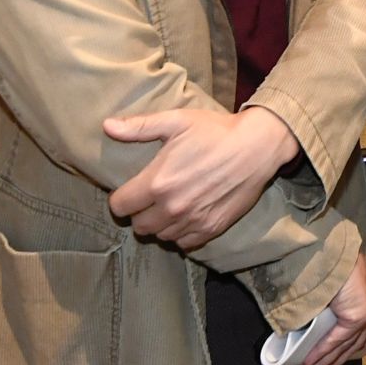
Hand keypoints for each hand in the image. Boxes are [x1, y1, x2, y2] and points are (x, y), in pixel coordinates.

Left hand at [104, 106, 298, 249]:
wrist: (258, 146)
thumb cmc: (216, 131)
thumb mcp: (176, 121)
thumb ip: (139, 127)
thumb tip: (107, 126)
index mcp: (157, 182)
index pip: (119, 206)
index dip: (121, 198)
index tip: (130, 190)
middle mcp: (172, 207)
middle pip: (138, 226)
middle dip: (139, 213)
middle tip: (150, 198)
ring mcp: (193, 221)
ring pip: (161, 235)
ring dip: (160, 224)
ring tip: (169, 206)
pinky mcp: (212, 228)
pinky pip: (184, 243)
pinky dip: (181, 234)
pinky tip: (187, 216)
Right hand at [301, 253, 365, 364]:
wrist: (331, 248)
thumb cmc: (329, 262)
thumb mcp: (336, 286)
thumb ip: (334, 305)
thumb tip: (315, 325)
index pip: (361, 336)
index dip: (343, 353)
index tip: (326, 364)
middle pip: (354, 345)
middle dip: (332, 363)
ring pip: (345, 347)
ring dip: (323, 362)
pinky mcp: (360, 315)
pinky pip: (338, 340)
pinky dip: (321, 352)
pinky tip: (309, 363)